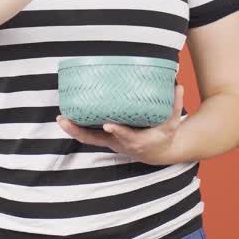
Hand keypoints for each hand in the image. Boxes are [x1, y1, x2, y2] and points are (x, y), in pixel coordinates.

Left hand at [56, 84, 187, 165]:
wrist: (157, 153)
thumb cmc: (163, 136)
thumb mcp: (172, 124)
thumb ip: (175, 105)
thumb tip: (178, 85)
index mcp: (137, 141)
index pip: (125, 136)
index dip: (117, 131)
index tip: (108, 124)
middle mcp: (119, 143)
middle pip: (96, 140)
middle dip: (79, 132)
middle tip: (65, 120)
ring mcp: (110, 143)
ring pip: (88, 139)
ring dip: (73, 130)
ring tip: (60, 118)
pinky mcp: (106, 140)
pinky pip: (88, 135)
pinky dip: (77, 128)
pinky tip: (66, 117)